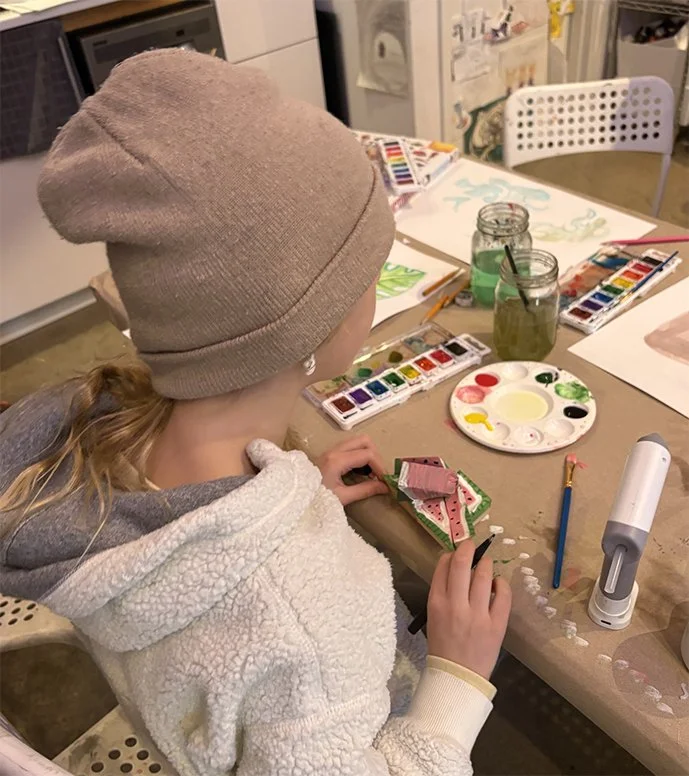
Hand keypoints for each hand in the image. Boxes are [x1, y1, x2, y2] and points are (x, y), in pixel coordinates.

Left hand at [316, 435, 388, 505]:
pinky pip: (351, 448)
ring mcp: (331, 450)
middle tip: (378, 474)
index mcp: (337, 460)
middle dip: (376, 456)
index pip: (368, 454)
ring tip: (371, 475)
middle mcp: (335, 450)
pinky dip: (360, 456)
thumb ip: (364, 490)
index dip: (381, 466)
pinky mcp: (330, 454)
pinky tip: (361, 473)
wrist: (293, 498)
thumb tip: (385, 487)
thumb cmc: (316, 499)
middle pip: (364, 440)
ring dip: (368, 455)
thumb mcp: (342, 497)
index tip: (384, 481)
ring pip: (358, 442)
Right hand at [426, 540, 511, 679]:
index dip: (449, 555)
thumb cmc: (443, 646)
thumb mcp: (434, 616)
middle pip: (461, 565)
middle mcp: (455, 605)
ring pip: (483, 576)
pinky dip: (501, 584)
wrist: (457, 677)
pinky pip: (502, 596)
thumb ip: (443, 594)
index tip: (455, 553)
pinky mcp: (496, 625)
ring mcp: (477, 615)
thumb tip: (456, 570)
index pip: (442, 567)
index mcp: (436, 603)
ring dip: (485, 564)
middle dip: (467, 549)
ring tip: (486, 562)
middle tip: (472, 544)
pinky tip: (498, 583)